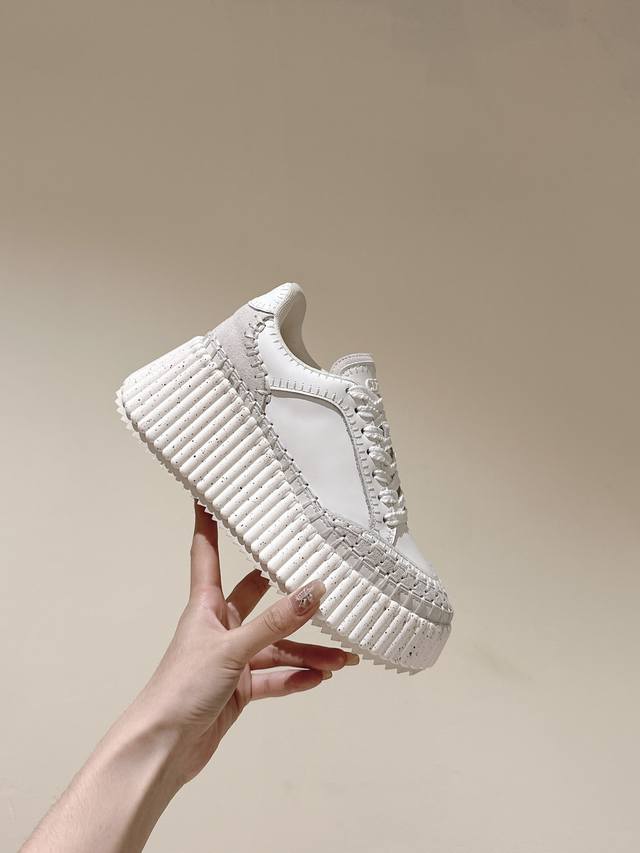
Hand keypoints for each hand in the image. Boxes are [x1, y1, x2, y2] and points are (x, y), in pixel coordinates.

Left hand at [132, 501, 358, 786]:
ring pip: (276, 646)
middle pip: (258, 600)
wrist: (163, 748)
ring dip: (307, 651)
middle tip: (320, 579)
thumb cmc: (180, 688)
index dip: (208, 523)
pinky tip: (320, 677)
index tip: (208, 494)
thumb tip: (314, 591)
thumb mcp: (232, 648)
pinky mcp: (239, 689)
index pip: (207, 552)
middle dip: (290, 596)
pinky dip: (296, 677)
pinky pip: (275, 677)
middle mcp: (219, 627)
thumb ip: (276, 623)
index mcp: (205, 606)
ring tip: (343, 658)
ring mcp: (231, 659)